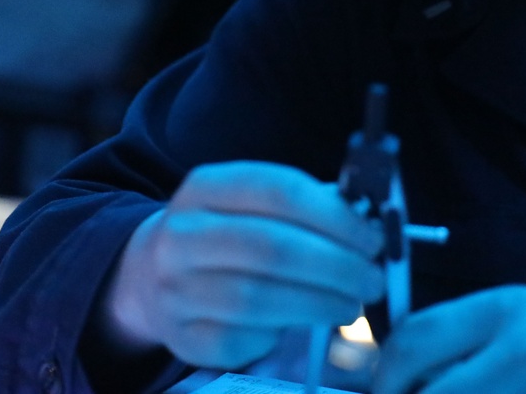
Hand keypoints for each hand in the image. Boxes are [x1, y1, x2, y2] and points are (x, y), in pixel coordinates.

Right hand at [101, 160, 383, 368]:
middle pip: (273, 248)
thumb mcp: (253, 201)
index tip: (372, 237)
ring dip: (319, 303)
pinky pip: (242, 339)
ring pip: (259, 299)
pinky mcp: (182, 336)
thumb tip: (370, 222)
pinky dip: (281, 332)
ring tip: (351, 303)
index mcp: (206, 186)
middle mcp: (182, 234)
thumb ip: (308, 205)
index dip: (335, 216)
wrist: (152, 273)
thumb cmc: (229, 230)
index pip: (280, 191)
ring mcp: (175, 288)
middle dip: (336, 266)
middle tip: (373, 278)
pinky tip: (302, 322)